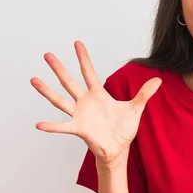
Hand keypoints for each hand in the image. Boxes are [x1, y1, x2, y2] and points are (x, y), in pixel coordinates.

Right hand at [31, 41, 161, 166]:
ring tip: (34, 80)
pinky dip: (52, 126)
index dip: (84, 58)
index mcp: (98, 95)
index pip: (89, 72)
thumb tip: (159, 79)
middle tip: (47, 54)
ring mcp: (80, 115)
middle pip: (70, 82)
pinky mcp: (79, 129)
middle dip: (59, 68)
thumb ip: (144, 93)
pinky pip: (63, 126)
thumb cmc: (123, 129)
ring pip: (61, 100)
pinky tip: (39, 124)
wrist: (119, 149)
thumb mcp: (136, 108)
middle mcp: (86, 102)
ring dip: (47, 91)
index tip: (77, 43)